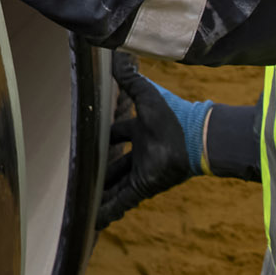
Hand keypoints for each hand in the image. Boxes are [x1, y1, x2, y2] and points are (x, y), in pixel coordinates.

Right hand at [98, 56, 211, 227]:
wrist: (195, 138)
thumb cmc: (174, 115)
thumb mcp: (146, 95)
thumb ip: (130, 78)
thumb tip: (116, 52)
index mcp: (141, 129)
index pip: (118, 133)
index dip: (103, 136)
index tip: (88, 138)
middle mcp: (141, 152)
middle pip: (116, 162)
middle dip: (101, 168)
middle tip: (80, 172)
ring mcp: (142, 171)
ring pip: (116, 184)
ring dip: (102, 192)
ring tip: (82, 200)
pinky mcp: (144, 187)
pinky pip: (122, 201)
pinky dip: (109, 211)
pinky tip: (95, 221)